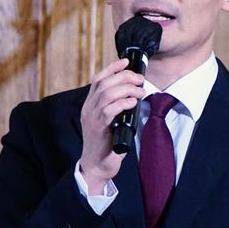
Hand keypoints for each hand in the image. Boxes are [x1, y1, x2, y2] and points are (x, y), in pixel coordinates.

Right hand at [79, 58, 144, 194]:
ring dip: (126, 89)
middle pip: (104, 83)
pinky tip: (132, 103)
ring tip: (140, 92)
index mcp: (90, 105)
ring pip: (107, 94)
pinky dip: (123, 103)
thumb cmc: (106, 144)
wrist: (96, 166)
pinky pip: (109, 110)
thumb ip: (116, 107)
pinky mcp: (98, 129)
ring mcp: (92, 118)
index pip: (98, 79)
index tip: (125, 61)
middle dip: (124, 77)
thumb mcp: (110, 121)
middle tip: (140, 80)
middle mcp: (88, 108)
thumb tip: (134, 94)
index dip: (112, 68)